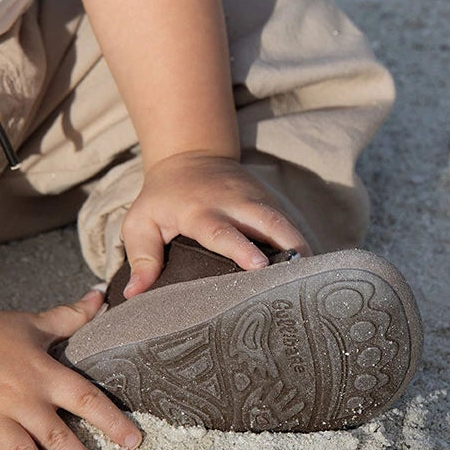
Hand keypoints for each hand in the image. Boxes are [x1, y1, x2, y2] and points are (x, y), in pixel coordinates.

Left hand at [120, 152, 309, 297]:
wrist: (189, 155)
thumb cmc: (162, 198)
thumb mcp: (139, 222)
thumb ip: (141, 257)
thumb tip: (135, 295)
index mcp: (199, 210)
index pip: (221, 231)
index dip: (241, 248)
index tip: (259, 266)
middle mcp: (233, 202)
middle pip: (267, 222)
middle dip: (287, 246)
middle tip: (302, 277)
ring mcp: (255, 199)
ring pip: (284, 222)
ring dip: (300, 247)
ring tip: (314, 279)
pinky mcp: (269, 201)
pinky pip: (288, 224)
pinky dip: (300, 244)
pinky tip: (310, 270)